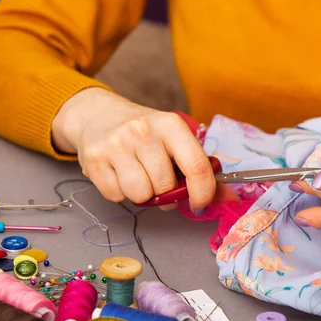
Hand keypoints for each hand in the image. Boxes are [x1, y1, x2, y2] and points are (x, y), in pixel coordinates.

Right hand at [52, 87, 215, 212]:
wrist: (98, 115)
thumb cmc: (145, 134)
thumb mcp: (174, 140)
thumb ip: (198, 168)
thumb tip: (226, 199)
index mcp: (171, 124)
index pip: (196, 166)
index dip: (202, 193)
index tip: (200, 204)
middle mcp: (143, 131)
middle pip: (164, 186)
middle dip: (165, 192)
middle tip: (158, 180)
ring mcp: (116, 143)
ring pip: (140, 195)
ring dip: (142, 194)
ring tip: (138, 176)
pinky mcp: (93, 158)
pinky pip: (116, 196)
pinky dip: (120, 193)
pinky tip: (119, 174)